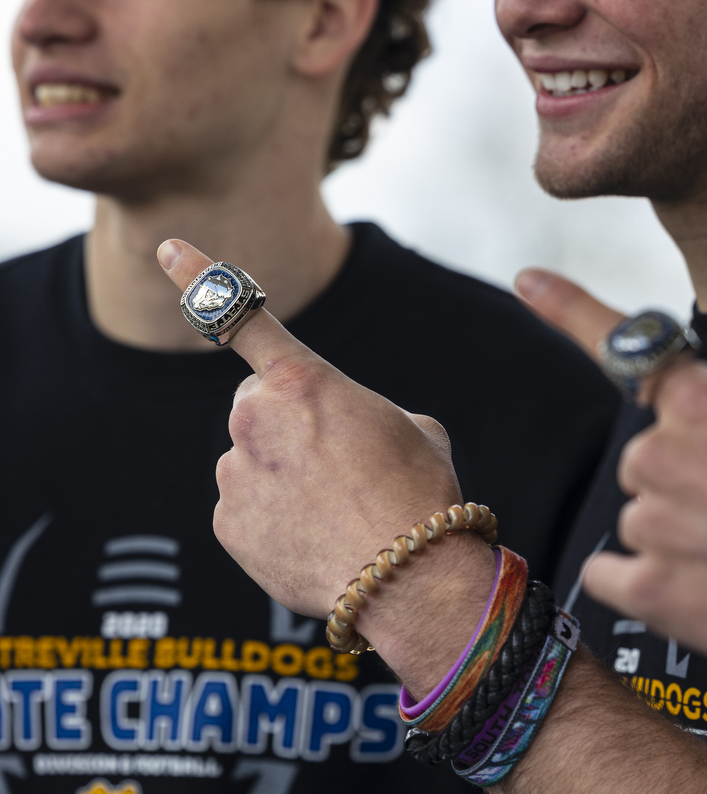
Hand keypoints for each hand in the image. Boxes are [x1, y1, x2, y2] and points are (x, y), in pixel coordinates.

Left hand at [159, 240, 493, 694]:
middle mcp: (256, 420)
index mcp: (303, 381)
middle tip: (337, 463)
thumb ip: (362, 415)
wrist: (410, 577)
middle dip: (285, 426)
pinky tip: (316, 539)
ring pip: (249, 463)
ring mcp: (235, 475)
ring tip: (336, 511)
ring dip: (282, 478)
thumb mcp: (413, 429)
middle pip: (255, 409)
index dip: (201, 276)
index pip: (244, 317)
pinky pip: (243, 510)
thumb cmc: (420, 494)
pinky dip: (272, 522)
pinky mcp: (227, 526)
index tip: (168, 247)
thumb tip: (344, 440)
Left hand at [517, 269, 706, 674]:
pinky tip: (702, 590)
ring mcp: (650, 520)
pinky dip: (648, 583)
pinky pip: (613, 574)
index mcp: (705, 402)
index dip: (567, 308)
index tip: (526, 281)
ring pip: (641, 519)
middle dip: (687, 483)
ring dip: (680, 537)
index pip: (625, 344)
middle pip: (647, 461)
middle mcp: (661, 453)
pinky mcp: (647, 587)